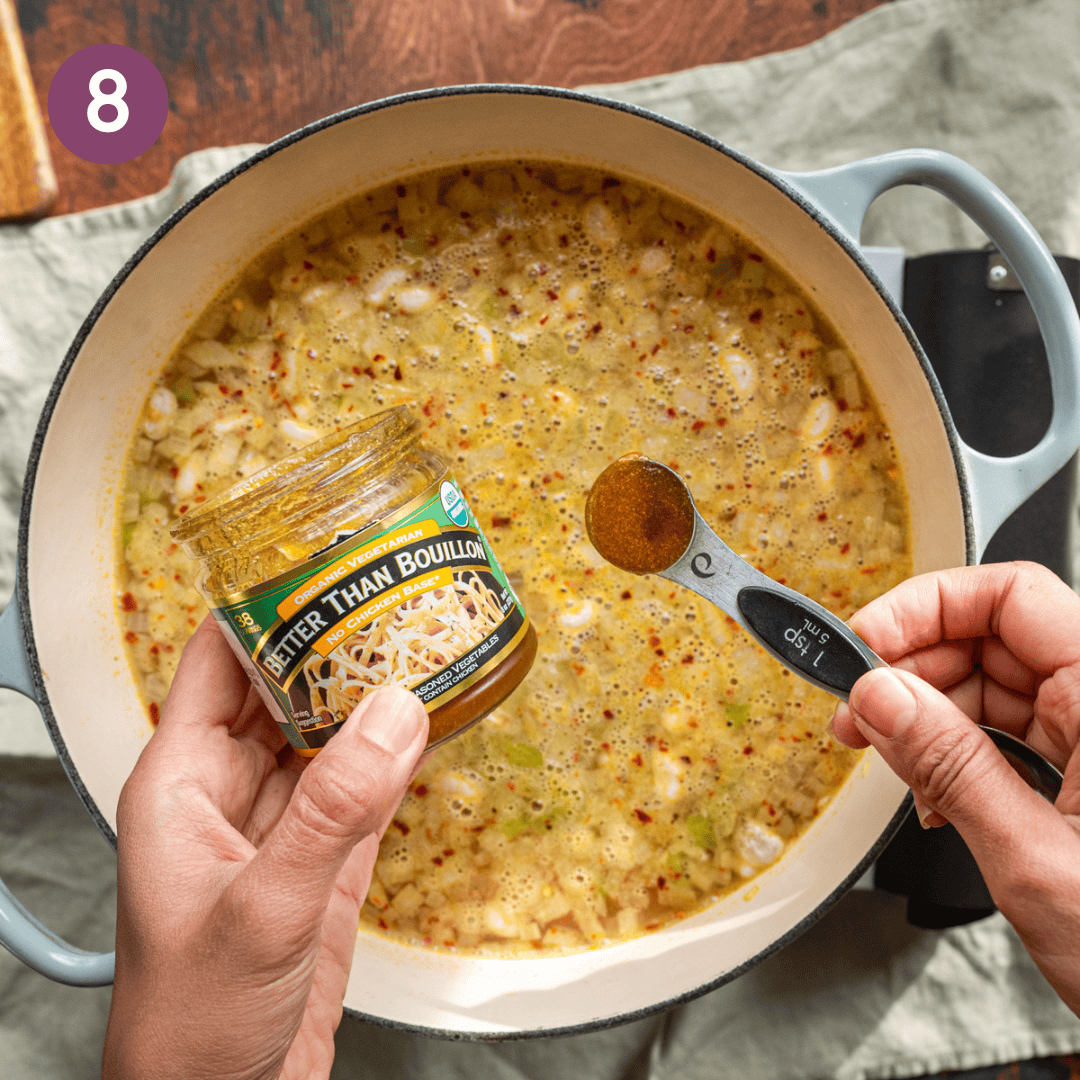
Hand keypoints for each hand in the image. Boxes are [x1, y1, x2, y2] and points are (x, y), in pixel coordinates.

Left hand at [102, 616, 427, 1079]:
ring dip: (369, 699)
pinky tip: (428, 725)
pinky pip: (361, 788)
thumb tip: (395, 713)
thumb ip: (331, 812)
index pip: (215, 665)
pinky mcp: (324, 864)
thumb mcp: (263, 908)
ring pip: (326, 737)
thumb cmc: (190, 1026)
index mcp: (180, 784)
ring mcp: (280, 828)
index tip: (319, 567)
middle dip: (330, 646)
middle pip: (280, 690)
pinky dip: (394, 756)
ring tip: (421, 646)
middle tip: (389, 598)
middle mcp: (227, 794)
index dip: (261, 611)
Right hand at [830, 561, 1079, 1015]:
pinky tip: (931, 789)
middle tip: (857, 712)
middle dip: (914, 668)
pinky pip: (1010, 731)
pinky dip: (959, 751)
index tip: (864, 645)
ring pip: (996, 684)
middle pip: (995, 637)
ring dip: (929, 714)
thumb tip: (879, 695)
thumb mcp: (1035, 861)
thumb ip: (951, 768)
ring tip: (890, 760)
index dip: (927, 607)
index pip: (1013, 596)